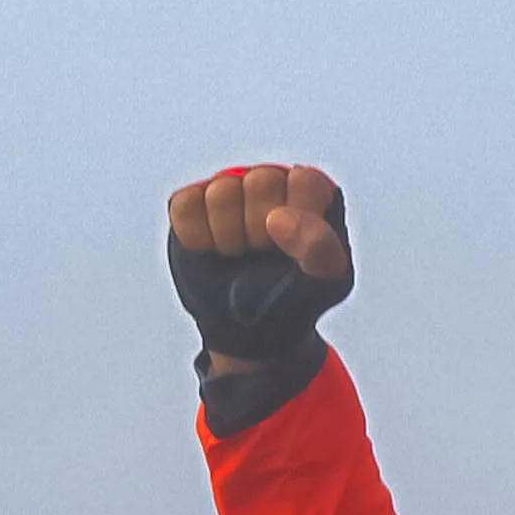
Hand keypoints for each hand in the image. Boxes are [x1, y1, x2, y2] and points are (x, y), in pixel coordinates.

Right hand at [166, 164, 352, 370]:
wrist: (254, 334)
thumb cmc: (296, 299)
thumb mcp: (327, 281)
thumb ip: (320, 247)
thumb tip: (275, 219)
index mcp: (310, 190)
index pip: (304, 182)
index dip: (298, 225)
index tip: (298, 253)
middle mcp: (270, 181)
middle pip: (259, 182)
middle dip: (262, 233)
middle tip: (266, 257)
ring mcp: (228, 189)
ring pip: (220, 193)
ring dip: (230, 238)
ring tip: (240, 256)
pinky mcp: (192, 203)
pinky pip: (186, 207)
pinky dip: (198, 238)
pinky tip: (212, 250)